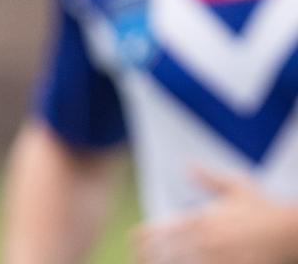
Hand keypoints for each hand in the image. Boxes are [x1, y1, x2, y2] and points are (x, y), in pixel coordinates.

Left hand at [134, 168, 297, 263]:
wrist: (295, 232)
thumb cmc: (266, 211)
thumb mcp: (238, 188)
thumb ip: (209, 179)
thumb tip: (187, 166)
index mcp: (197, 219)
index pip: (152, 232)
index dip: (141, 242)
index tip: (138, 247)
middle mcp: (201, 239)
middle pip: (158, 255)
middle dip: (151, 259)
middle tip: (146, 261)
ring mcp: (215, 258)